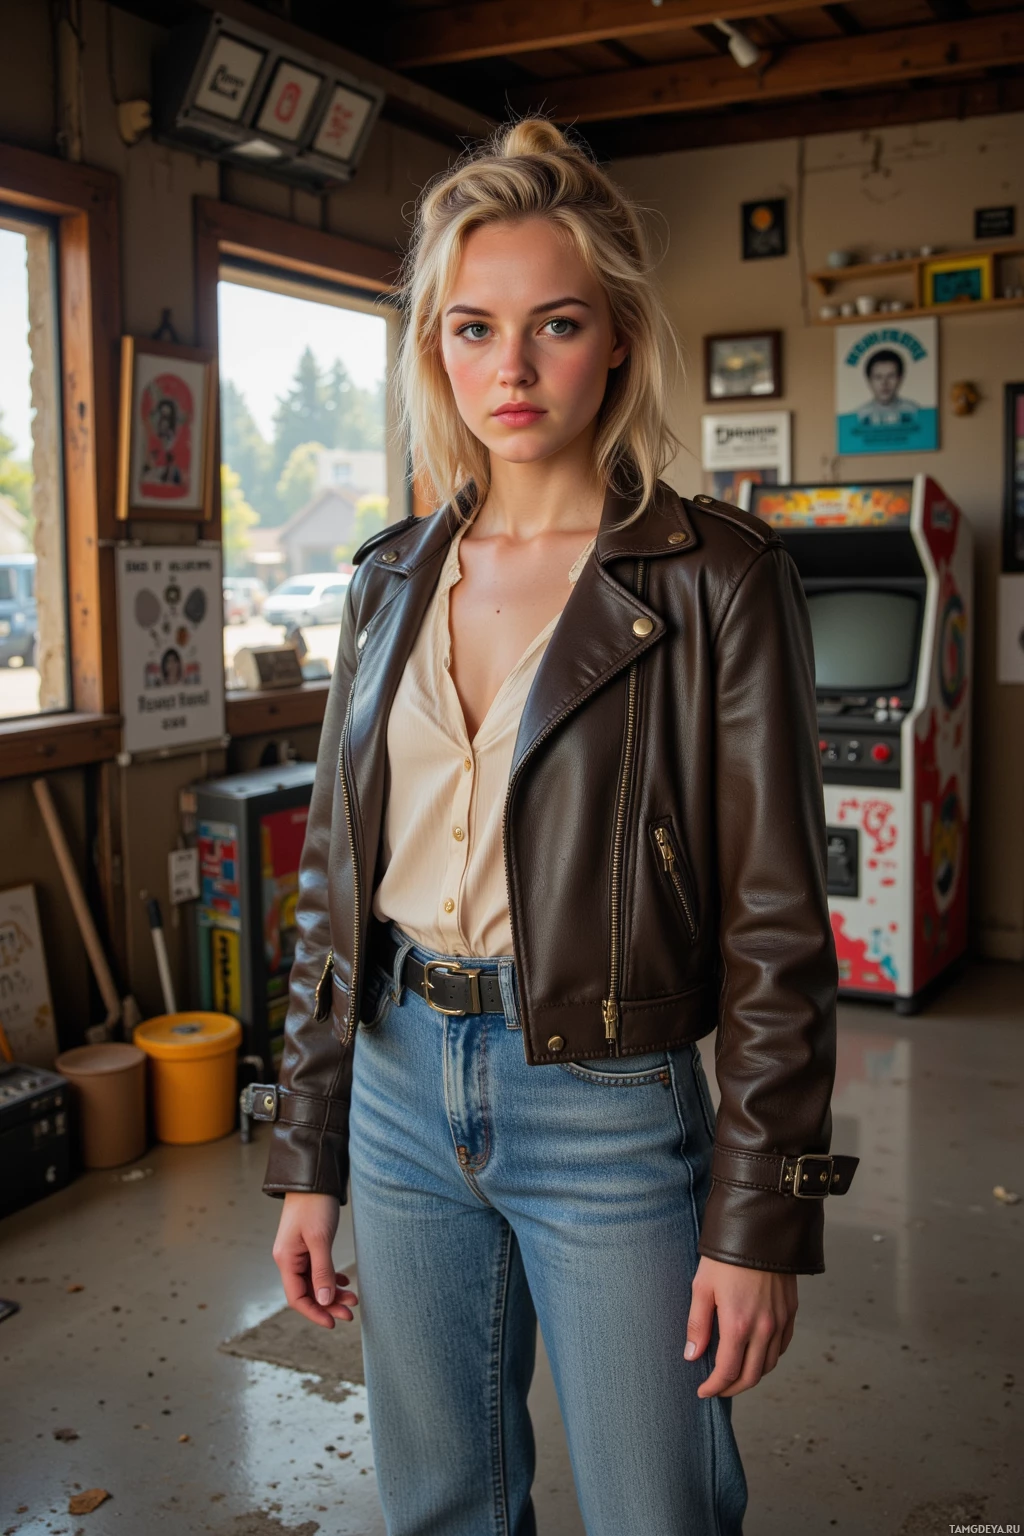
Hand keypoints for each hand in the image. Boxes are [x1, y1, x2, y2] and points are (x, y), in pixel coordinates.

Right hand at [272, 1192, 358, 1329]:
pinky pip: (318, 1269)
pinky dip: (331, 1277)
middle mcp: (289, 1258)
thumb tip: (325, 1301)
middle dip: (328, 1305)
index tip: (333, 1322)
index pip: (297, 1297)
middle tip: (350, 1313)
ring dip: (332, 1293)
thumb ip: (322, 1271)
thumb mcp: (321, 1239)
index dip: (315, 1312)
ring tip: (353, 1299)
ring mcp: (298, 1252)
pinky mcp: (308, 1244)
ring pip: (315, 1281)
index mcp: (286, 1259)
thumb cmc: (315, 1205)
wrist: (314, 1177)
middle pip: (307, 1292)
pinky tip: (344, 1283)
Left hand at [685, 1255, 796, 1397]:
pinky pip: (783, 1346)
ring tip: (735, 1373)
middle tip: (718, 1388)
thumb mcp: (702, 1287)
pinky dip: (769, 1357)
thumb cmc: (726, 1256)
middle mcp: (763, 1329)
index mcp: (738, 1325)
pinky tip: (757, 1354)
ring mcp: (780, 1321)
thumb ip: (697, 1325)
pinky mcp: (790, 1311)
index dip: (714, 1387)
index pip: (727, 1372)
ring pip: (769, 1364)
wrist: (761, 1229)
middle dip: (733, 1388)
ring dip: (752, 1375)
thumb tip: (692, 1356)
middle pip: (751, 1376)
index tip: (703, 1391)